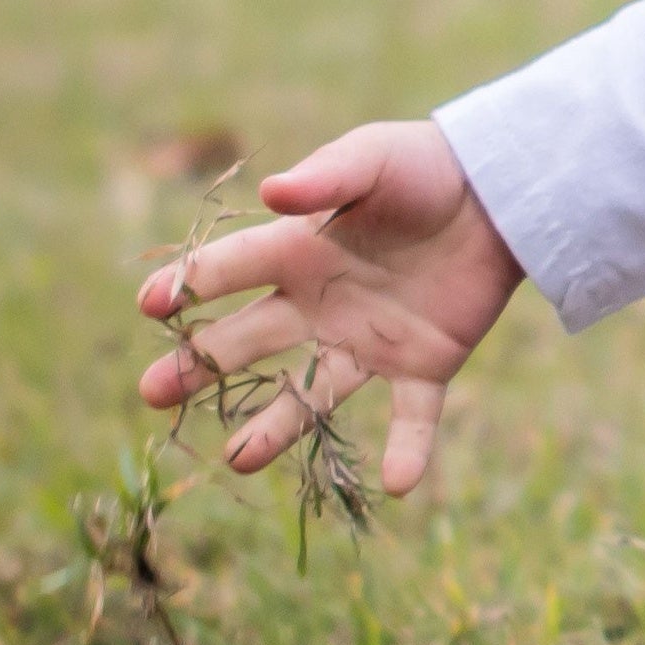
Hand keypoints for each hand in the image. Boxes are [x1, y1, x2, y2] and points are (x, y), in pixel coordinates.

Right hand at [134, 120, 522, 493]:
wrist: (495, 193)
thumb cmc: (422, 167)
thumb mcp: (374, 158)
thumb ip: (328, 176)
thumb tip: (274, 190)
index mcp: (298, 250)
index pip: (232, 270)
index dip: (190, 285)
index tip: (150, 305)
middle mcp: (320, 305)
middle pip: (249, 341)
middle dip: (199, 366)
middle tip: (152, 393)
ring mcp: (368, 341)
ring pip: (313, 393)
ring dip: (277, 427)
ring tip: (238, 460)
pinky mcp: (423, 365)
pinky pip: (413, 415)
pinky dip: (409, 449)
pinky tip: (399, 485)